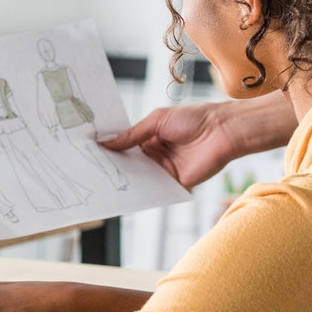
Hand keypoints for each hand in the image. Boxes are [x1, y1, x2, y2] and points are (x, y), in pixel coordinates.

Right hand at [98, 98, 296, 188]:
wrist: (223, 131)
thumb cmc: (194, 118)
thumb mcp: (157, 120)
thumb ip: (132, 134)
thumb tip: (105, 142)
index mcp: (150, 137)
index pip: (125, 146)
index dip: (110, 149)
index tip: (90, 152)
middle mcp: (155, 155)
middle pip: (130, 164)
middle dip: (113, 167)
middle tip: (89, 169)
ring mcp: (164, 170)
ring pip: (140, 178)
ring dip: (124, 181)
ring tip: (101, 183)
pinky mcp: (175, 184)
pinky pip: (155, 190)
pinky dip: (142, 192)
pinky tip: (125, 193)